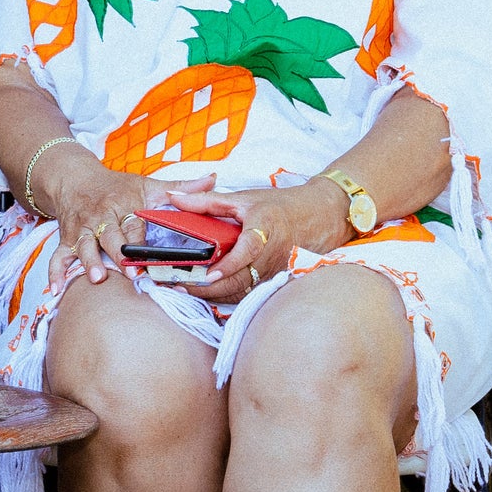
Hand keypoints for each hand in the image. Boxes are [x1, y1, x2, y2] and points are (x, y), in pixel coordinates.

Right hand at [41, 150, 216, 286]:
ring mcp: (81, 228)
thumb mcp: (148, 183)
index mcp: (122, 204)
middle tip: (130, 274)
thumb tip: (215, 179)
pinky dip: (55, 273)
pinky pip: (57, 256)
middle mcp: (100, 216)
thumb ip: (181, 187)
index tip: (151, 256)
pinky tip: (56, 290)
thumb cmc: (117, 186)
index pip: (134, 224)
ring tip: (96, 279)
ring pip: (83, 245)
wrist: (75, 178)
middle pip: (109, 237)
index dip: (141, 241)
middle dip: (118, 255)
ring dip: (88, 262)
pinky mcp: (66, 239)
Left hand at [164, 183, 351, 301]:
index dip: (229, 264)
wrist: (319, 217)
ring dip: (213, 294)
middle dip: (207, 286)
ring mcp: (274, 272)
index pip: (247, 250)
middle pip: (239, 278)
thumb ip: (205, 200)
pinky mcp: (274, 281)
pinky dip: (226, 295)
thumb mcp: (243, 198)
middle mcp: (271, 255)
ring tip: (183, 290)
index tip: (209, 274)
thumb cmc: (279, 206)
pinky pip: (248, 292)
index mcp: (264, 229)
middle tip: (177, 285)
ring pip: (242, 290)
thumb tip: (172, 196)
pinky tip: (204, 292)